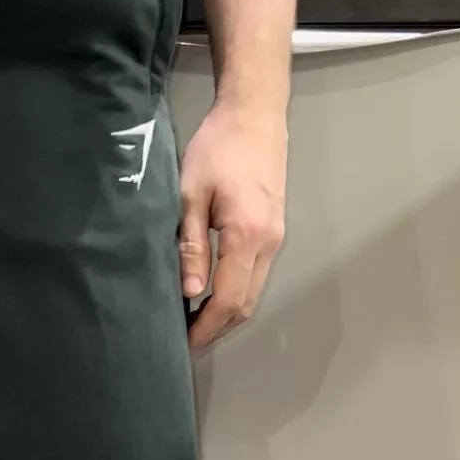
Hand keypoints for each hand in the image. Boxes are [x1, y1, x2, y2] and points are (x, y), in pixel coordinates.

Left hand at [178, 99, 286, 350]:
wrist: (254, 114)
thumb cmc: (217, 147)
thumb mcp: (191, 194)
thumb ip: (192, 245)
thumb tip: (190, 291)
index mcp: (247, 236)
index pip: (228, 299)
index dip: (205, 327)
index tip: (183, 345)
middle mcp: (269, 244)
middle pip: (246, 304)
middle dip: (216, 328)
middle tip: (185, 341)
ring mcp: (276, 238)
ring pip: (253, 292)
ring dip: (226, 312)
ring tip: (193, 321)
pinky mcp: (275, 230)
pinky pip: (256, 274)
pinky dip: (235, 292)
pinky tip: (210, 291)